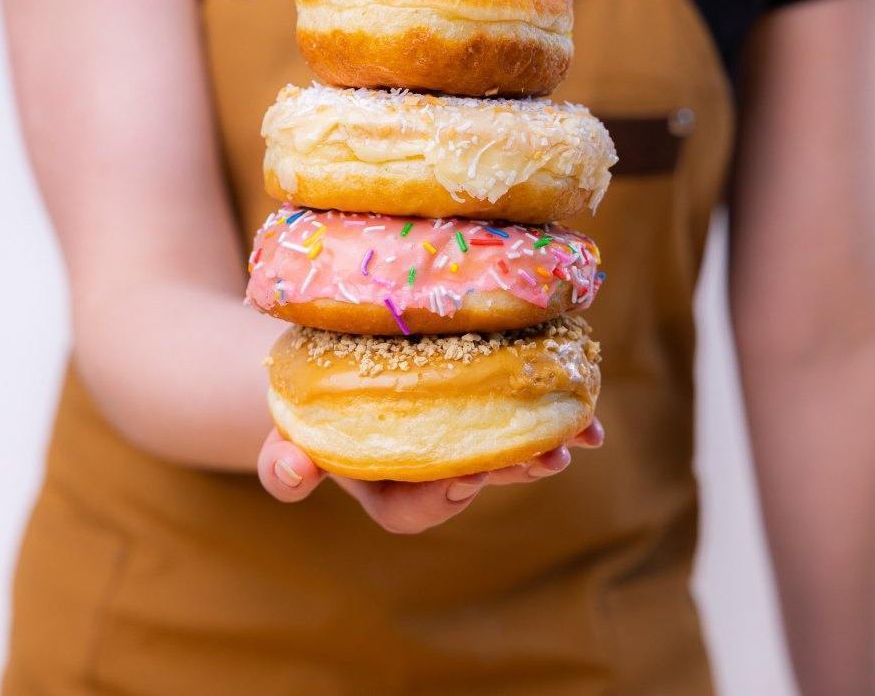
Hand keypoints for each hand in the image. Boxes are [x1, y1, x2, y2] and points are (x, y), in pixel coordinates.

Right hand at [257, 419, 603, 534]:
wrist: (333, 363)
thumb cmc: (310, 404)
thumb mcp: (289, 430)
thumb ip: (286, 461)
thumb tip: (294, 472)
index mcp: (384, 486)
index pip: (410, 511)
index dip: (440, 500)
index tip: (462, 476)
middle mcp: (429, 469)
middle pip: (473, 478)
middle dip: (511, 470)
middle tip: (543, 460)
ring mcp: (463, 438)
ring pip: (505, 450)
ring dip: (544, 444)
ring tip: (578, 436)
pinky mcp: (485, 404)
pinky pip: (520, 415)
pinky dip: (555, 414)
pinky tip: (589, 415)